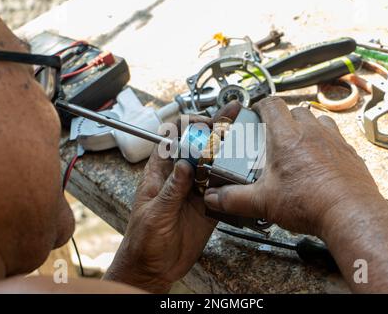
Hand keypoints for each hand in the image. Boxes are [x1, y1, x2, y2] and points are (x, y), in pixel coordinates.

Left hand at [105, 101, 241, 292]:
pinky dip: (233, 183)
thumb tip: (183, 165)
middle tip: (233, 119)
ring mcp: (195, 192)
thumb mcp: (154, 214)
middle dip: (215, 133)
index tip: (205, 121)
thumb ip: (170, 190)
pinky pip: (223, 190)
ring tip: (245, 141)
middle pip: (198, 148)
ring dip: (227, 155)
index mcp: (160, 174)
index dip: (187, 125)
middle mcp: (179, 179)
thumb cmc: (142, 241)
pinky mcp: (208, 207)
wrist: (153, 269)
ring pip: (213, 166)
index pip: (172, 139)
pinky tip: (244, 174)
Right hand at [204, 97, 380, 236]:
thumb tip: (214, 198)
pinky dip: (325, 143)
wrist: (349, 213)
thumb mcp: (263, 202)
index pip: (272, 105)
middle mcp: (312, 132)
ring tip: (298, 146)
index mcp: (287, 138)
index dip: (261, 106)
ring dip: (306, 127)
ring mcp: (333, 140)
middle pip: (295, 110)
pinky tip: (320, 161)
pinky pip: (336, 138)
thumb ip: (234, 199)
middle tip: (274, 136)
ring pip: (318, 120)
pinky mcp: (349, 152)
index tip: (255, 114)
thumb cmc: (310, 202)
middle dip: (283, 118)